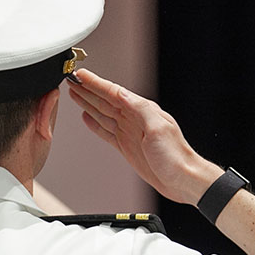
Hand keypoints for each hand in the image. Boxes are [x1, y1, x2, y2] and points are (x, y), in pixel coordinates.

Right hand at [67, 69, 221, 205]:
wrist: (183, 179)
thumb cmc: (176, 155)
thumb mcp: (159, 128)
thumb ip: (140, 109)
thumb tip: (122, 94)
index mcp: (142, 111)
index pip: (113, 92)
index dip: (95, 83)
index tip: (80, 75)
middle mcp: (134, 119)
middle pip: (105, 100)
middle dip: (87, 90)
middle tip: (71, 80)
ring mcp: (129, 132)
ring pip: (103, 113)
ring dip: (88, 103)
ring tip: (75, 93)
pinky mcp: (126, 146)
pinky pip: (106, 131)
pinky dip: (94, 124)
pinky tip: (87, 117)